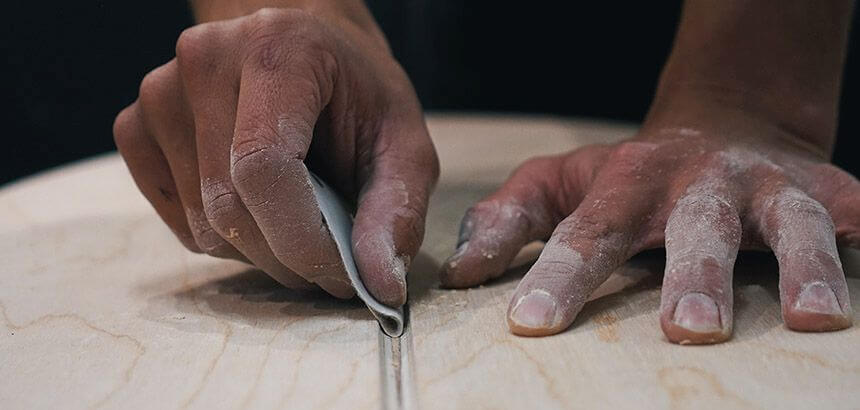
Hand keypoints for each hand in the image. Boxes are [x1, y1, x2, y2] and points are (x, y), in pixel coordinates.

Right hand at [113, 8, 437, 305]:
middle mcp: (205, 61)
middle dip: (289, 257)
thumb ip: (397, 209)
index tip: (344, 272)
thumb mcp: (403, 142)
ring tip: (300, 221)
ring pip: (204, 226)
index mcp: (277, 49)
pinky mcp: (136, 127)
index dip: (304, 240)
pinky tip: (259, 206)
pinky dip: (227, 240)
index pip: (263, 168)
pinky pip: (181, 224)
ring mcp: (160, 94)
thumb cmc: (356, 95)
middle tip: (332, 262)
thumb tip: (381, 284)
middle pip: (230, 206)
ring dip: (262, 252)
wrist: (305, 51)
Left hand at [441, 111, 857, 343]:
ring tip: (812, 318)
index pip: (585, 233)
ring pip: (790, 223)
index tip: (530, 322)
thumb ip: (510, 222)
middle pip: (695, 227)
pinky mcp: (829, 193)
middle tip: (689, 329)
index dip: (559, 276)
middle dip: (695, 275)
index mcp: (626, 184)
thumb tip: (461, 274)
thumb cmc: (629, 179)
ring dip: (801, 266)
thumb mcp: (562, 186)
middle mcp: (697, 182)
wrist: (721, 130)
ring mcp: (767, 187)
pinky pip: (855, 217)